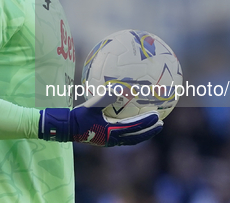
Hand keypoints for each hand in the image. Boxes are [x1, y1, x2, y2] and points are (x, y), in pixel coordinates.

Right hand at [38, 92, 162, 146]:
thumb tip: (119, 88)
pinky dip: (134, 134)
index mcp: (111, 131)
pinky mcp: (107, 141)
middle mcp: (113, 139)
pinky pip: (125, 138)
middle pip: (136, 137)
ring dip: (143, 134)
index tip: (157, 116)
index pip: (133, 127)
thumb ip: (105, 96)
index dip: (146, 122)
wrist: (68, 128)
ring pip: (132, 139)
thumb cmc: (79, 116)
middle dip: (149, 131)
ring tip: (153, 128)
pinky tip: (135, 127)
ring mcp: (111, 142)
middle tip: (161, 124)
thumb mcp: (92, 105)